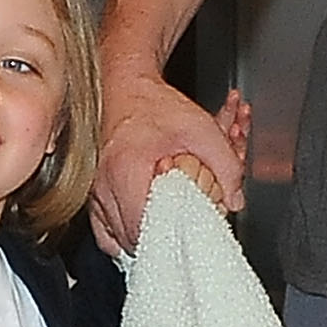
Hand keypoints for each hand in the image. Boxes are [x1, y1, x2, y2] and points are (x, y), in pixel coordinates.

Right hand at [92, 67, 248, 255]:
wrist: (124, 84)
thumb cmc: (153, 104)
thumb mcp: (202, 128)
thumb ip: (225, 164)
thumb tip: (234, 198)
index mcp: (128, 171)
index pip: (146, 228)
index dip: (171, 240)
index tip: (188, 239)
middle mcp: (104, 185)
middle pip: (131, 239)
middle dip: (161, 242)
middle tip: (183, 238)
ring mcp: (94, 191)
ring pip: (115, 239)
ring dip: (142, 240)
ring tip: (165, 236)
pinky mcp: (92, 192)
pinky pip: (104, 229)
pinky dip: (122, 236)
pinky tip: (142, 231)